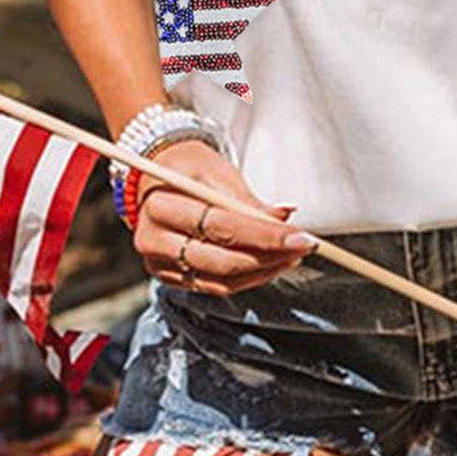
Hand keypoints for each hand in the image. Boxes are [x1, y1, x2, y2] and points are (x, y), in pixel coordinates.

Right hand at [131, 137, 314, 295]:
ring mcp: (159, 264)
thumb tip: (283, 217)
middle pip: (220, 259)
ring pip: (220, 279)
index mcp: (160, 206)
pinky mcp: (170, 277)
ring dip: (262, 271)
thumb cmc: (188, 168)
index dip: (263, 235)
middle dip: (268, 257)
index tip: (299, 236)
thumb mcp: (216, 170)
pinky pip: (215, 287)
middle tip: (302, 247)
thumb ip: (246, 199)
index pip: (220, 226)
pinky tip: (270, 265)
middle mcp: (154, 240)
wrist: (157, 177)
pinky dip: (247, 278)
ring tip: (291, 256)